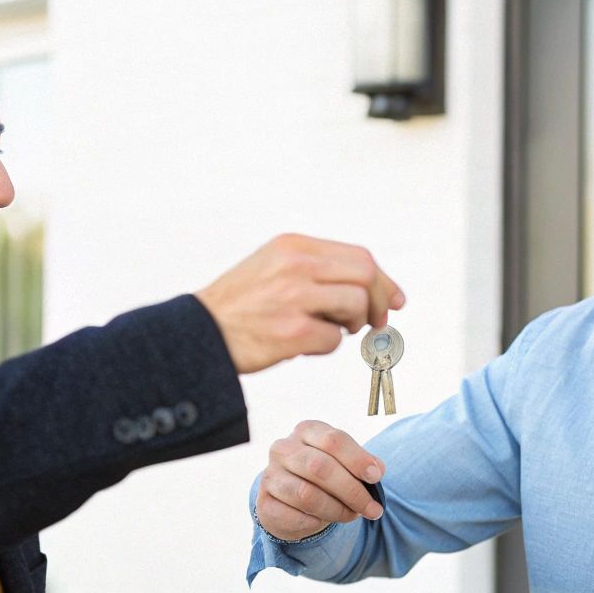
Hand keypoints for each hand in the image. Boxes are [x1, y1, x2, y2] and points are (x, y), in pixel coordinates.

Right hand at [195, 234, 403, 373]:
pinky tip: (302, 344)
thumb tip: (380, 289)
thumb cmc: (241, 305)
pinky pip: (334, 340)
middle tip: (372, 324)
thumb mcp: (275, 266)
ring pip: (356, 306)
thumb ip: (321, 269)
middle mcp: (296, 265)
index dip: (384, 281)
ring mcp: (294, 298)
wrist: (198, 333)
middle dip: (378, 303)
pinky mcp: (292, 332)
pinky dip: (325, 347)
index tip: (395, 302)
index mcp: (294, 246)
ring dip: (351, 325)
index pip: (360, 256)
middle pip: (366, 276)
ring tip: (326, 330)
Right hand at [255, 420, 383, 540]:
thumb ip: (361, 463)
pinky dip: (316, 523)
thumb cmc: (324, 476)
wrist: (291, 499)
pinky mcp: (264, 503)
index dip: (358, 459)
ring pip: (307, 495)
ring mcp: (270, 475)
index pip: (333, 440)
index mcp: (306, 431)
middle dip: (352, 491)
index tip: (377, 477)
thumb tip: (377, 470)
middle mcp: (283, 449)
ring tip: (353, 515)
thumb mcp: (343, 462)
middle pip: (320, 467)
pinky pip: (294, 516)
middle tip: (372, 509)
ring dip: (337, 510)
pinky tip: (324, 521)